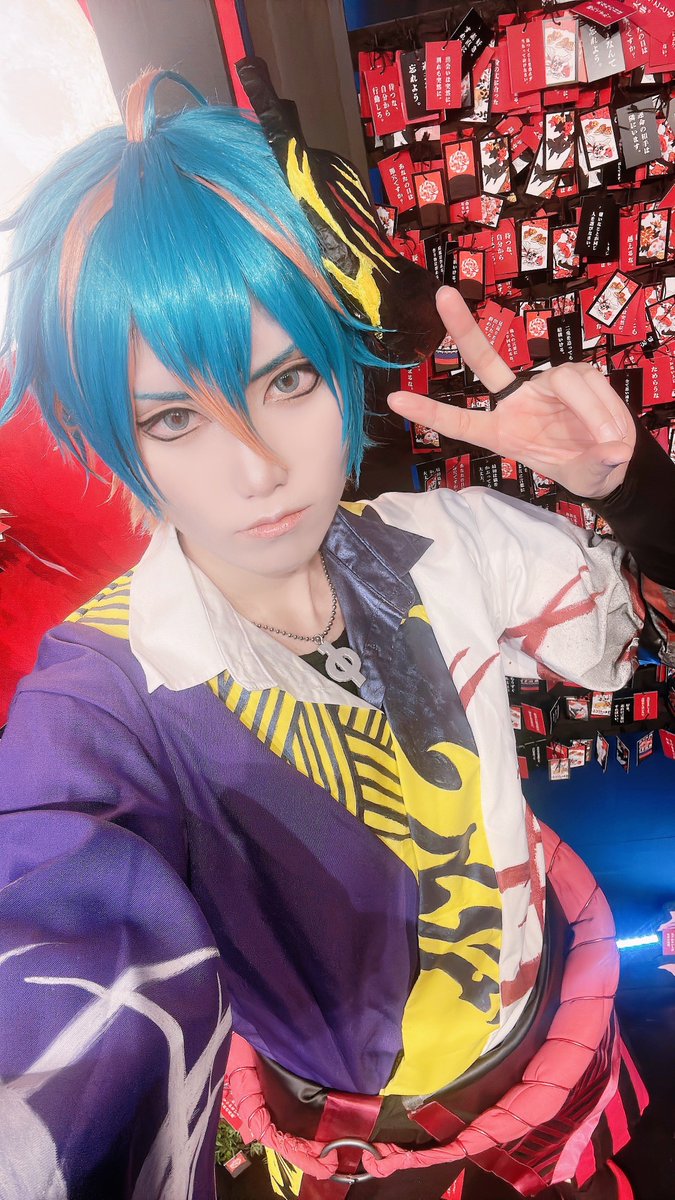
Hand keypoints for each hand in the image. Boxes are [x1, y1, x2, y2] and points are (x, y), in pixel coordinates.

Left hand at [387, 287, 635, 498]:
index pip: (460, 422)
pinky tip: (617, 435)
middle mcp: (517, 400)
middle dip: (464, 329)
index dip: (429, 413)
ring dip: (594, 415)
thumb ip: (595, 466)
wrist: (610, 462)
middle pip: (485, 361)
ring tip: (612, 445)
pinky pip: (591, 385)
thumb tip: (615, 452)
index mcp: (502, 432)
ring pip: (569, 384)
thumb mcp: (584, 477)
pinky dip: (609, 412)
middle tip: (442, 295)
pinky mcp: (576, 375)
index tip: (394, 399)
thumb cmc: (582, 469)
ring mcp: (546, 384)